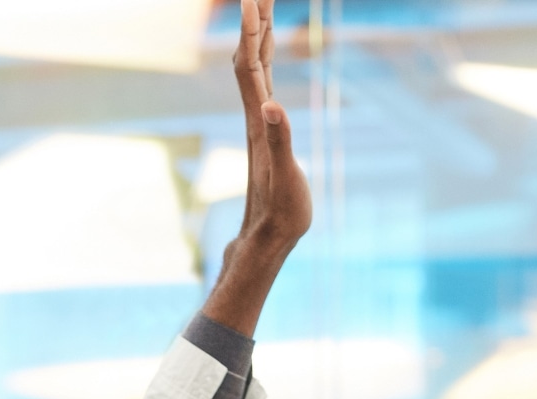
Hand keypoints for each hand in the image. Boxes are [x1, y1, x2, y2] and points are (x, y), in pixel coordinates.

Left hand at [197, 0, 311, 336]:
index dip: (251, 30)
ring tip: (264, 6)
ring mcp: (260, 122)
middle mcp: (256, 115)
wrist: (266, 238)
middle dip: (255, 21)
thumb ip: (280, 141)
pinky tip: (268, 53)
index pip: (252, 64)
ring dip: (259, 34)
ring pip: (256, 67)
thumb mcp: (286, 178)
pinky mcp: (267, 132)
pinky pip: (264, 83)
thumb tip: (272, 106)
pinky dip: (265, 58)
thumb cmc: (280, 213)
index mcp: (260, 120)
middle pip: (251, 56)